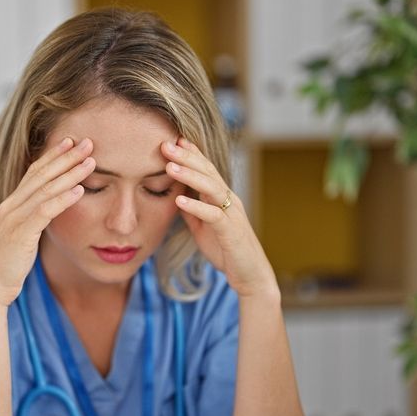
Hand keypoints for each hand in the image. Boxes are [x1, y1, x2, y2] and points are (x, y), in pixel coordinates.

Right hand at [0, 137, 95, 306]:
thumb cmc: (7, 265)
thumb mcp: (21, 236)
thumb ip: (32, 220)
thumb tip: (50, 211)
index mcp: (11, 204)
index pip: (34, 172)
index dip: (53, 155)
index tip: (72, 141)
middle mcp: (11, 205)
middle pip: (42, 174)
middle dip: (66, 156)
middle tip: (88, 141)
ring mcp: (14, 218)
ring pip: (46, 188)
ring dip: (70, 173)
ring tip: (91, 161)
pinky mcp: (21, 233)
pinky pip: (45, 211)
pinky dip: (63, 199)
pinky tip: (81, 191)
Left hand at [161, 137, 276, 298]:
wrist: (250, 275)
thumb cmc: (227, 251)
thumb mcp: (204, 228)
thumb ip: (193, 211)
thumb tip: (177, 197)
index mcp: (222, 198)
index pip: (206, 169)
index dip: (192, 154)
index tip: (174, 140)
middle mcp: (229, 200)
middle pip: (208, 172)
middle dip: (187, 157)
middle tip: (166, 144)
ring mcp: (232, 214)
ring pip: (211, 187)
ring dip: (190, 175)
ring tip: (169, 166)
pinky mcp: (231, 231)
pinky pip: (213, 214)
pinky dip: (196, 206)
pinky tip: (179, 200)